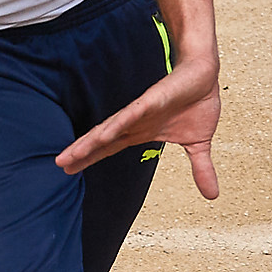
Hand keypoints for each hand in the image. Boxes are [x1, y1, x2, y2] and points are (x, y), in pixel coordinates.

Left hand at [57, 60, 221, 198]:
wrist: (206, 75)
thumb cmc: (197, 104)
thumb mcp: (199, 144)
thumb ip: (201, 169)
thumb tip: (212, 196)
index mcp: (140, 133)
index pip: (108, 149)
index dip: (89, 158)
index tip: (68, 171)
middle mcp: (134, 123)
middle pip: (101, 140)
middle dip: (80, 153)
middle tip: (59, 165)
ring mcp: (140, 111)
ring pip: (110, 128)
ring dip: (91, 141)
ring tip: (72, 155)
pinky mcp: (151, 100)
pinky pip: (131, 113)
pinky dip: (117, 123)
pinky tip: (102, 134)